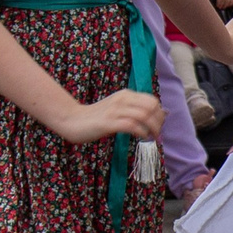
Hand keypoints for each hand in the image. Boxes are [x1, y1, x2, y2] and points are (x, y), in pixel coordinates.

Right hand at [46, 90, 163, 145]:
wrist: (72, 120)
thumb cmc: (97, 117)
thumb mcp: (118, 109)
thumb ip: (134, 110)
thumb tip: (159, 115)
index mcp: (125, 95)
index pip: (152, 100)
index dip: (159, 114)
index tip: (158, 126)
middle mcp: (122, 99)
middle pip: (151, 107)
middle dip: (158, 121)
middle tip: (156, 133)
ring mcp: (115, 110)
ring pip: (144, 115)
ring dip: (152, 128)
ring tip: (150, 137)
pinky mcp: (108, 122)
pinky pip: (131, 125)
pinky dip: (141, 132)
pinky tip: (140, 137)